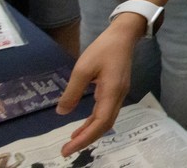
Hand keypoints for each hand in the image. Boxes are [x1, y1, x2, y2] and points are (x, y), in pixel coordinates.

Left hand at [56, 15, 143, 155]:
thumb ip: (72, 91)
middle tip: (67, 150)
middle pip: (105, 124)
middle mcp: (118, 96)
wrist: (124, 35)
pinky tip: (84, 124)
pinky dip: (95, 121)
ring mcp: (119, 93)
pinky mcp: (117, 90)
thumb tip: (62, 112)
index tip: (68, 148)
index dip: (85, 137)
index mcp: (111, 91)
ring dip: (91, 131)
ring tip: (73, 141)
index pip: (100, 122)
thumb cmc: (104, 49)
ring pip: (107, 119)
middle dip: (87, 139)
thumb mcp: (83, 68)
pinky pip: (107, 111)